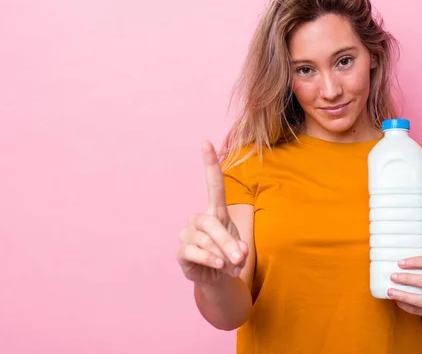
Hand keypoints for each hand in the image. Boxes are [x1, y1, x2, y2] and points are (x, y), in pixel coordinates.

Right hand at [176, 141, 247, 285]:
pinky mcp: (181, 250)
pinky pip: (195, 252)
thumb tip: (236, 253)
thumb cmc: (228, 255)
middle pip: (212, 223)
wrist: (216, 277)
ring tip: (230, 265)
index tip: (206, 143)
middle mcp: (199, 219)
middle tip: (240, 258)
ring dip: (222, 255)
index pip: (213, 184)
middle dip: (227, 241)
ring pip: (206, 240)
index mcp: (216, 211)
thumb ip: (239, 248)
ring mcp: (187, 233)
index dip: (210, 164)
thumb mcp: (239, 250)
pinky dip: (210, 260)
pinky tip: (218, 265)